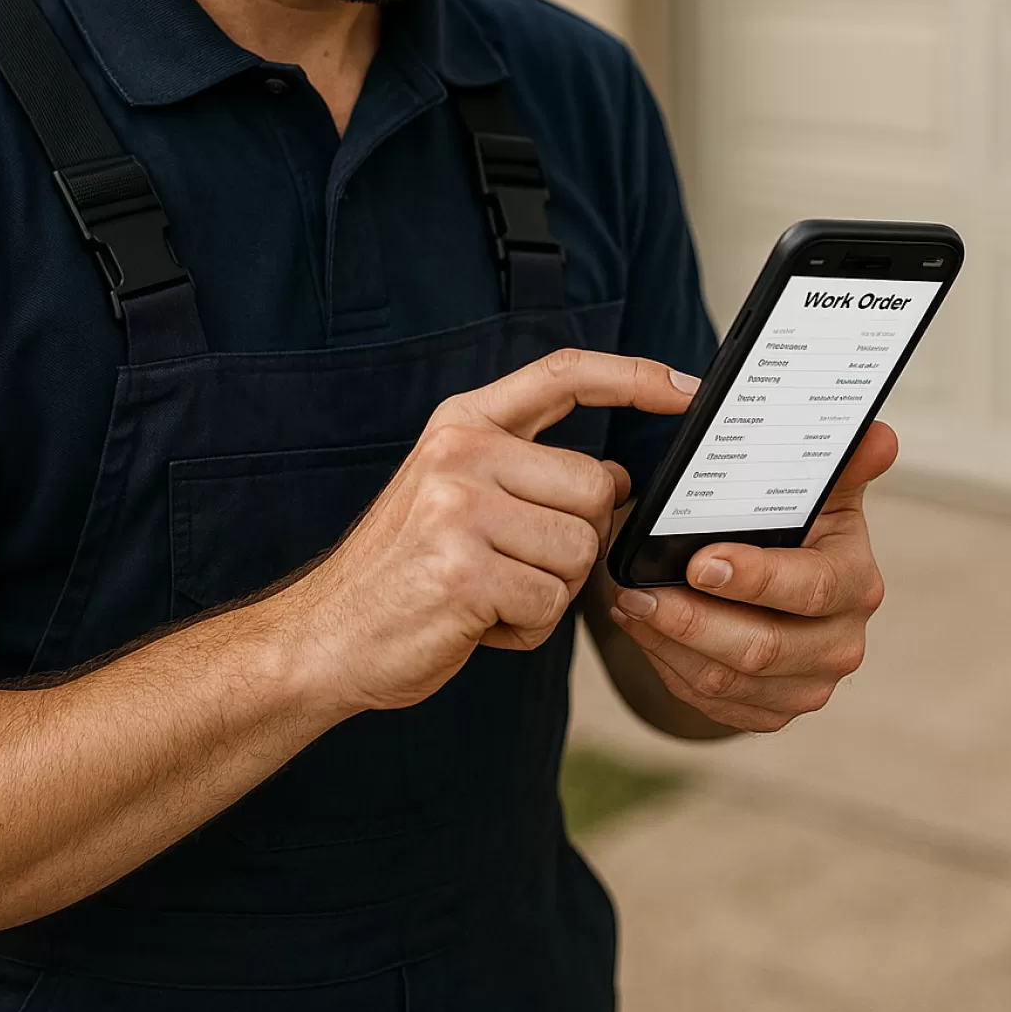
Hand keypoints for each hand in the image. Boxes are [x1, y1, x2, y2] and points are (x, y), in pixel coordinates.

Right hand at [291, 352, 697, 714]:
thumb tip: (620, 480)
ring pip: (580, 552)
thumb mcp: (457, 494)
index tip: (685, 390)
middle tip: (512, 565)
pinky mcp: (463, 572)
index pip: (564, 375)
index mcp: (463, 424)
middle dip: (576, 542)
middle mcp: (460, 453)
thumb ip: (532, 472)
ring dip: (549, 592)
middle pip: (597, 488)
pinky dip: (525, 629)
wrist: (325, 636)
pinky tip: (477, 622)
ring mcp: (458, 509)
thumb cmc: (404, 571)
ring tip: (487, 594)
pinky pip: (549, 604)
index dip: (632, 376)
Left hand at [608, 422, 893, 732]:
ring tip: (628, 603)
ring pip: (726, 680)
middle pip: (761, 648)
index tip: (699, 562)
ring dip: (669, 642)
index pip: (810, 587)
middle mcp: (840, 643)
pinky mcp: (771, 712)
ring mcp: (807, 685)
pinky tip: (641, 629)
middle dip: (692, 620)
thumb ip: (840, 463)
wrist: (786, 587)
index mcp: (855, 582)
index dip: (756, 578)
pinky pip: (711, 701)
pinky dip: (667, 666)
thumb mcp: (818, 489)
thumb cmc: (798, 527)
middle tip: (637, 590)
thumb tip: (878, 435)